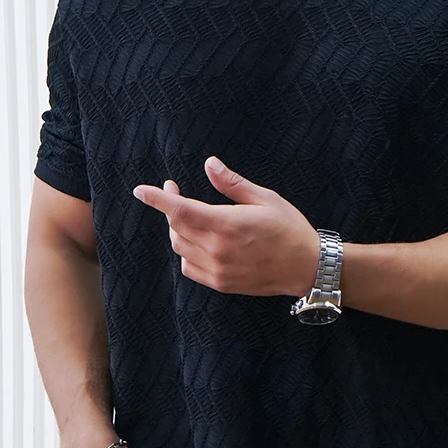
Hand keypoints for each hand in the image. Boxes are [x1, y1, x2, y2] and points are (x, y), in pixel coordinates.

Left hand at [132, 157, 320, 297]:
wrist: (307, 267)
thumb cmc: (289, 229)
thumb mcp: (265, 198)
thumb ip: (232, 184)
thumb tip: (209, 164)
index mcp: (227, 224)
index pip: (180, 211)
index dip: (157, 199)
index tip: (140, 190)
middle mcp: (217, 250)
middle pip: (176, 227)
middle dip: (170, 206)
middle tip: (176, 189)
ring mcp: (217, 270)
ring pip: (179, 247)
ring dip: (178, 229)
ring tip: (191, 215)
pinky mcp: (221, 283)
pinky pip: (189, 267)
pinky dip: (186, 252)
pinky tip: (199, 241)